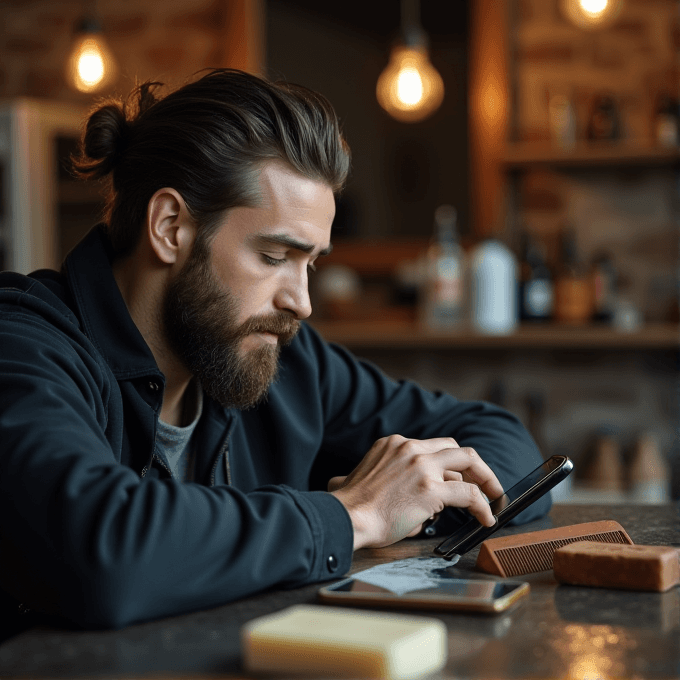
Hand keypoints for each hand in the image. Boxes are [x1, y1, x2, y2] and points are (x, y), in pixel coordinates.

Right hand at [330, 435, 502, 549]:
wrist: (346, 518)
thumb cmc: (349, 506)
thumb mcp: (351, 477)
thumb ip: (360, 476)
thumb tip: (341, 482)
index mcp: (393, 444)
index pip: (431, 447)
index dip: (448, 464)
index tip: (457, 476)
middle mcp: (409, 448)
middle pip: (454, 447)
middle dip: (473, 465)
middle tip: (484, 482)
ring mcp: (422, 466)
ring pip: (468, 461)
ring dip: (485, 480)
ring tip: (492, 498)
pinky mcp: (431, 489)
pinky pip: (469, 494)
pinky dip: (482, 504)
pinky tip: (486, 517)